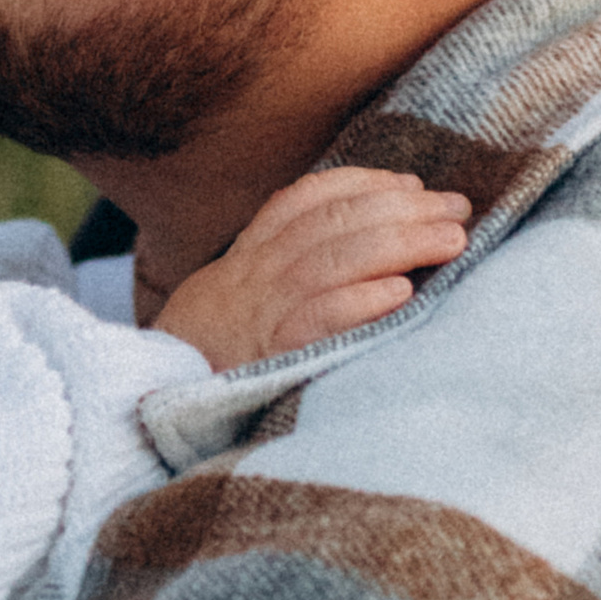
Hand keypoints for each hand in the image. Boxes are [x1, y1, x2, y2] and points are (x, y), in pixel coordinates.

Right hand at [158, 167, 472, 373]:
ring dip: (396, 243)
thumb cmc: (204, 362)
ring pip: (328, 263)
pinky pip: (314, 323)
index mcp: (244, 262)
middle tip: (457, 208)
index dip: (359, 184)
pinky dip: (357, 302)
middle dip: (399, 209)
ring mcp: (255, 318)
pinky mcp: (264, 360)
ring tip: (451, 240)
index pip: (303, 201)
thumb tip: (363, 257)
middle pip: (328, 225)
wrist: (143, 416)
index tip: (409, 183)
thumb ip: (280, 276)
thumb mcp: (230, 305)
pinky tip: (401, 293)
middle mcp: (248, 280)